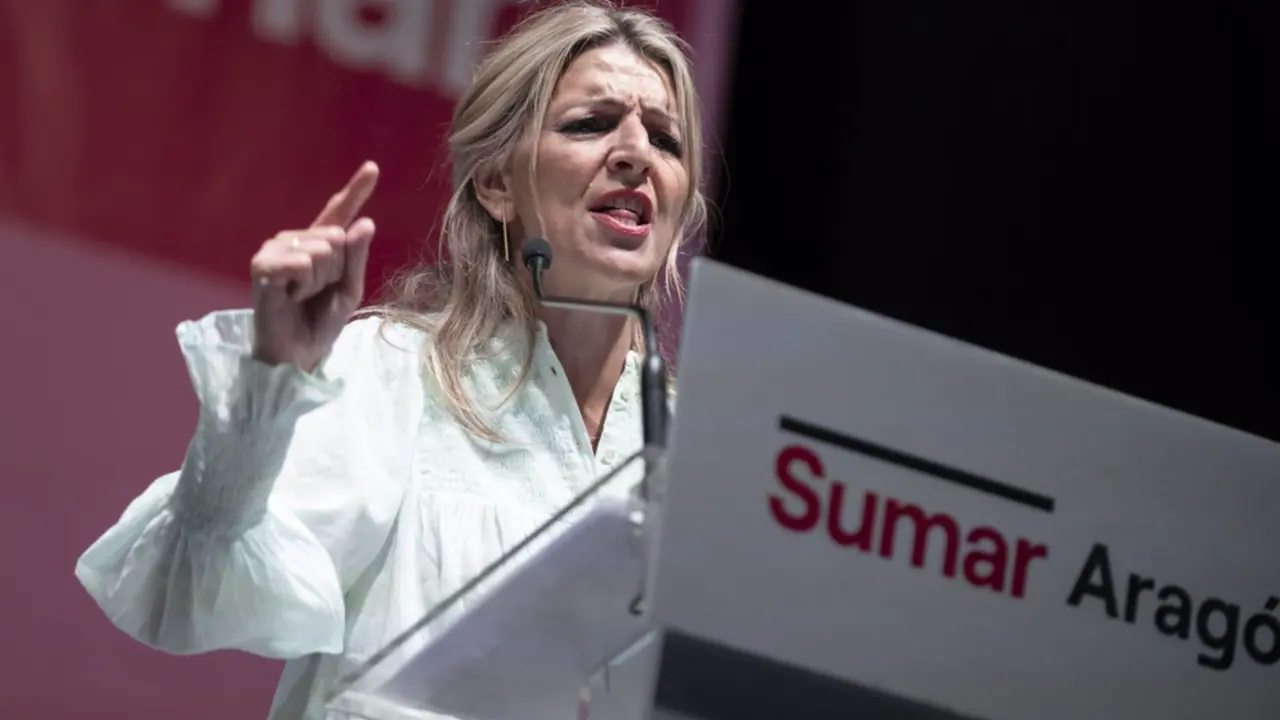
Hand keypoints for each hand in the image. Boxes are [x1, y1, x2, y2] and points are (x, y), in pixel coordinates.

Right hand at [249, 161, 379, 371]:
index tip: (372, 168)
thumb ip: (358, 257)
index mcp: (320, 242)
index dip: (355, 190)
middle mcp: (297, 238)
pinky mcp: (262, 265)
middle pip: (337, 236)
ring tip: (302, 296)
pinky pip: (301, 261)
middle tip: (318, 291)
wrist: (299, 351)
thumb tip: (366, 221)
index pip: (339, 212)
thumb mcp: (350, 288)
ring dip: (320, 280)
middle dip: (337, 270)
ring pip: (323, 249)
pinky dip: (304, 283)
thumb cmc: (322, 320)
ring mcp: (277, 249)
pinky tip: (290, 296)